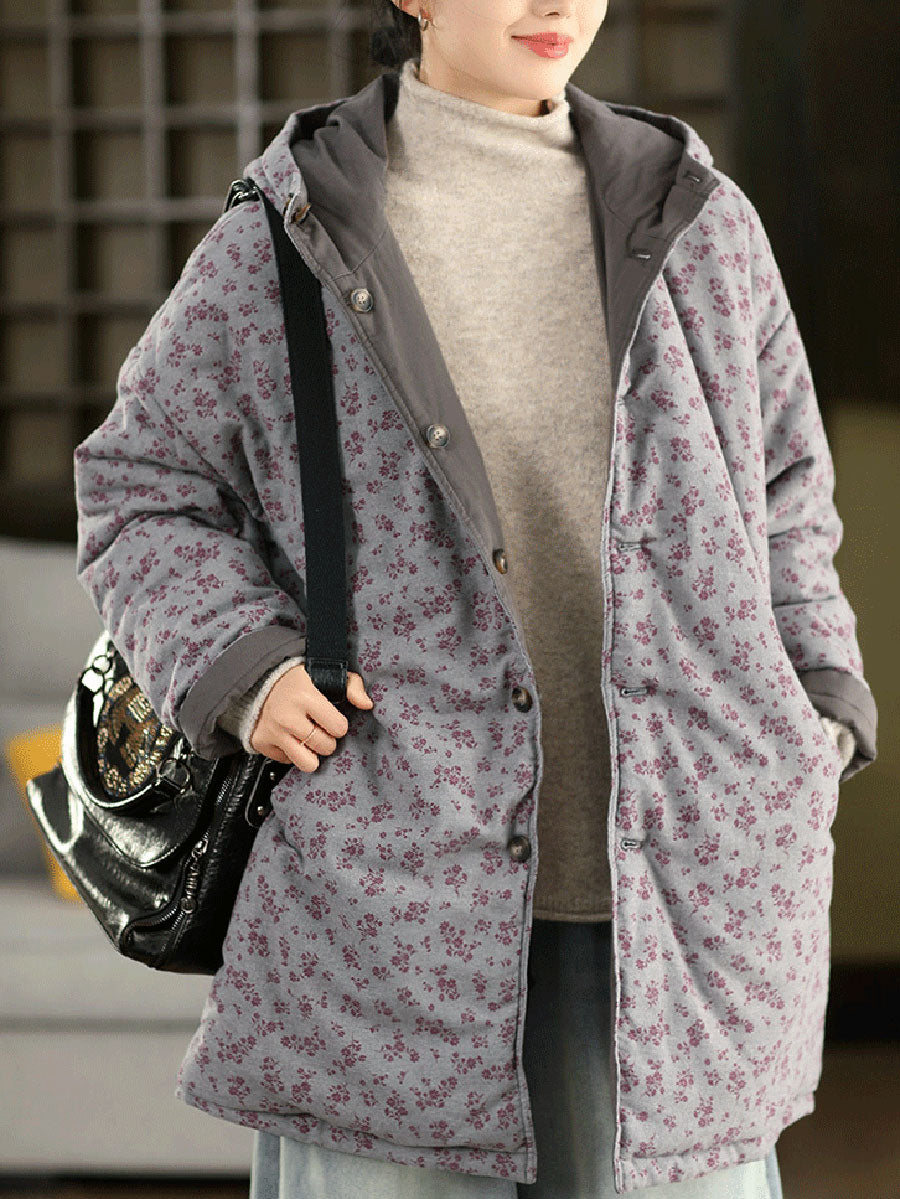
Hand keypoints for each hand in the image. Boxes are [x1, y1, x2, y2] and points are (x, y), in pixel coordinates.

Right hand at [249, 663, 372, 770]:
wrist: (260, 680)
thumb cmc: (299, 681)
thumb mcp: (327, 674)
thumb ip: (352, 686)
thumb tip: (367, 705)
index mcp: (306, 697)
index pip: (338, 728)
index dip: (339, 725)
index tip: (332, 720)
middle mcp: (288, 716)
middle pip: (324, 747)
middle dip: (327, 741)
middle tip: (320, 730)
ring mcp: (273, 731)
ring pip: (307, 763)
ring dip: (312, 753)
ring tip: (309, 740)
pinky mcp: (261, 742)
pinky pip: (287, 761)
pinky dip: (291, 753)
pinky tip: (290, 738)